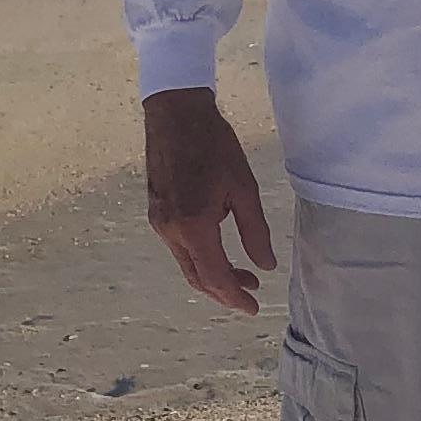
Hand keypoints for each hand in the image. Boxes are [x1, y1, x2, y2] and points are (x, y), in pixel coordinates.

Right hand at [144, 89, 275, 313]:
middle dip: (224, 292)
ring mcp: (159, 223)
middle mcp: (171, 230)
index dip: (235, 296)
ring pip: (187, 264)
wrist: (175, 114)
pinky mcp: (155, 213)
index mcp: (194, 225)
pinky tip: (218, 251)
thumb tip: (265, 265)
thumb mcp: (244, 187)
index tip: (253, 306)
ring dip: (212, 275)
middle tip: (251, 295)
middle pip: (197, 278)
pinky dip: (200, 258)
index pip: (215, 277)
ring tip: (242, 274)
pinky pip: (178, 248)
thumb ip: (255, 231)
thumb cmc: (214, 145)